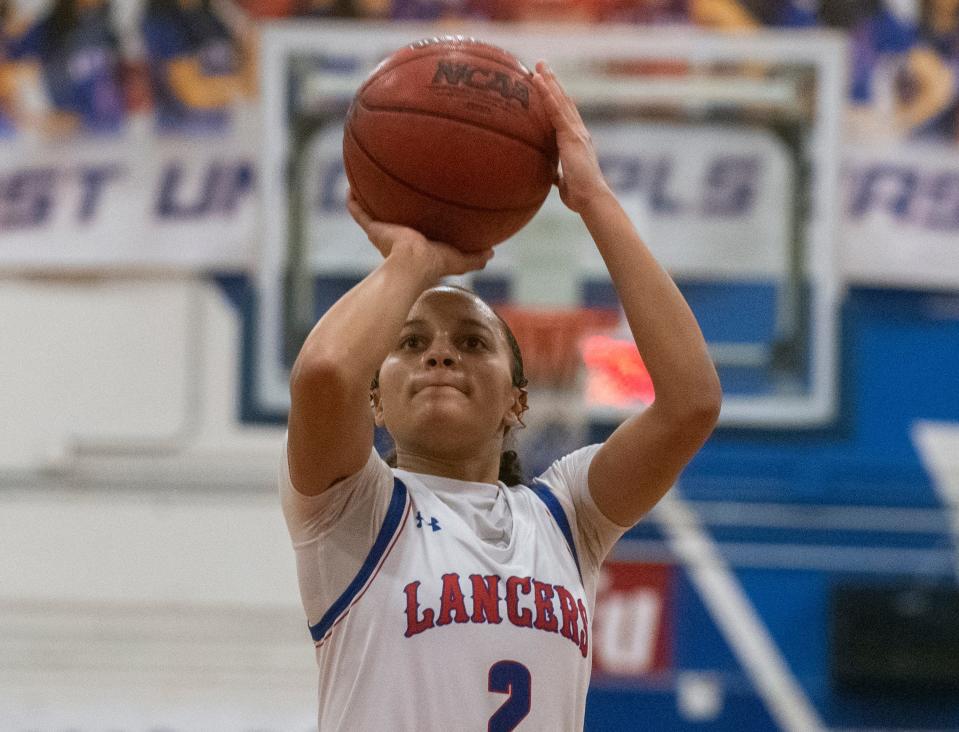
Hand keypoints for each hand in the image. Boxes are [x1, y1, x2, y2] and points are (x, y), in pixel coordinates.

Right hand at [346, 191, 493, 278]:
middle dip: (390, 207)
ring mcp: (383, 232)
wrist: (414, 264)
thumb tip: (492, 251)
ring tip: (366, 182)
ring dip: (368, 200)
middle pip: (391, 220)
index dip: (415, 219)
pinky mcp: (374, 229)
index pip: (413, 230)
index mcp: (414, 244)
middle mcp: (396, 238)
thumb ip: (474, 257)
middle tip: (391, 190)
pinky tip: (350, 186)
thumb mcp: (459, 259)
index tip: (418, 205)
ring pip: (372, 213)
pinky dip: (352, 201)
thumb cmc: (436, 264)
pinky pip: (358, 212)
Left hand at [532, 61, 611, 213]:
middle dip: (553, 83)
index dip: (557, 99)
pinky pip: (555, 110)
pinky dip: (546, 94)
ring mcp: (575, 132)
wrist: (591, 197)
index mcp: (577, 141)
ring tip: (539, 65)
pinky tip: (537, 81)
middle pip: (564, 101)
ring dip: (549, 81)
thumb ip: (558, 173)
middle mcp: (578, 132)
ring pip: (560, 100)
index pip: (565, 115)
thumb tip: (550, 175)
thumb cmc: (579, 194)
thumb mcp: (565, 181)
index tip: (548, 86)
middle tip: (542, 65)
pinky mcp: (571, 135)